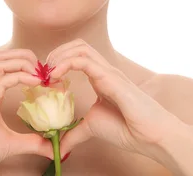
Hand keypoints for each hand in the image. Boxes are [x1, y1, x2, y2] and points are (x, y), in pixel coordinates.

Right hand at [0, 49, 52, 175]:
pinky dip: (19, 77)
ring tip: (39, 73)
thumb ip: (30, 143)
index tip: (44, 75)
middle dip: (24, 55)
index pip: (4, 66)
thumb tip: (51, 148)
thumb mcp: (9, 145)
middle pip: (0, 57)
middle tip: (44, 68)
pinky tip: (34, 83)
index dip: (25, 64)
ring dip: (21, 62)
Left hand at [46, 39, 181, 159]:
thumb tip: (58, 147)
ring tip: (47, 73)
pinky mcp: (111, 78)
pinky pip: (84, 61)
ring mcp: (109, 72)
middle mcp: (105, 70)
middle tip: (42, 72)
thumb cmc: (127, 129)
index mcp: (101, 77)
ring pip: (81, 47)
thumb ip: (74, 134)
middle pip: (78, 45)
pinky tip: (54, 78)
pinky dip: (65, 64)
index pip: (77, 55)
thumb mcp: (92, 128)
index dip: (57, 61)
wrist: (151, 136)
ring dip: (59, 56)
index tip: (43, 79)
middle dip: (56, 53)